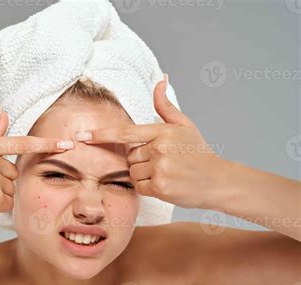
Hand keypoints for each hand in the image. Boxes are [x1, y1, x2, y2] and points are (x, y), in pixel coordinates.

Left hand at [74, 74, 227, 208]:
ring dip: (144, 175)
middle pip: (130, 157)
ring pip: (133, 173)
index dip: (101, 135)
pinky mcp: (160, 187)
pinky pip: (139, 187)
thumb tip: (160, 79)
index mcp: (161, 132)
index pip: (125, 133)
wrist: (218, 180)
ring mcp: (159, 168)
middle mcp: (159, 149)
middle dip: (140, 161)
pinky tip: (166, 184)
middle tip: (163, 162)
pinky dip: (148, 188)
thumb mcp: (184, 125)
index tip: (83, 136)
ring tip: (166, 173)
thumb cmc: (199, 152)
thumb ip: (165, 106)